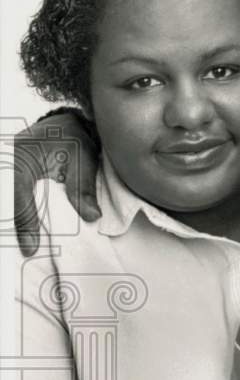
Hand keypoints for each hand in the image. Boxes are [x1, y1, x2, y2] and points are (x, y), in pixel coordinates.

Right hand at [14, 112, 100, 255]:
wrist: (61, 124)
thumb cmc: (72, 138)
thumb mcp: (83, 157)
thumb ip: (84, 186)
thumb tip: (91, 216)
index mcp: (20, 157)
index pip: (19, 194)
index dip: (25, 222)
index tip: (32, 248)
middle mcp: (5, 165)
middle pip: (4, 204)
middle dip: (11, 229)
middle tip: (27, 254)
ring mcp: (3, 172)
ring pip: (5, 205)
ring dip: (12, 226)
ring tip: (24, 249)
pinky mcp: (7, 180)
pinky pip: (9, 202)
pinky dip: (15, 218)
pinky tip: (22, 238)